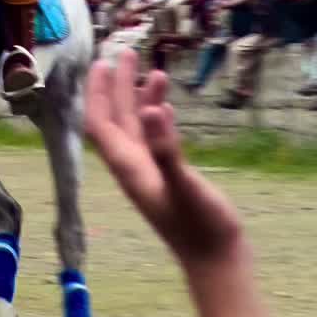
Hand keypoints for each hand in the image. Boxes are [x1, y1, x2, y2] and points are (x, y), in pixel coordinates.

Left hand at [85, 50, 243, 268]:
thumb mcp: (184, 184)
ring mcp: (151, 173)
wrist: (218, 263)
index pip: (101, 123)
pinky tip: (167, 107)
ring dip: (140, 98)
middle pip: (117, 119)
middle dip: (118, 86)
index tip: (102, 63)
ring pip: (137, 128)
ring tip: (155, 71)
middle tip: (126, 53)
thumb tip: (150, 109)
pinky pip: (155, 140)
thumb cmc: (201, 226)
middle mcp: (133, 167)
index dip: (98, 93)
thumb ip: (166, 148)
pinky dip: (158, 118)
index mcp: (129, 166)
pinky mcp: (169, 178)